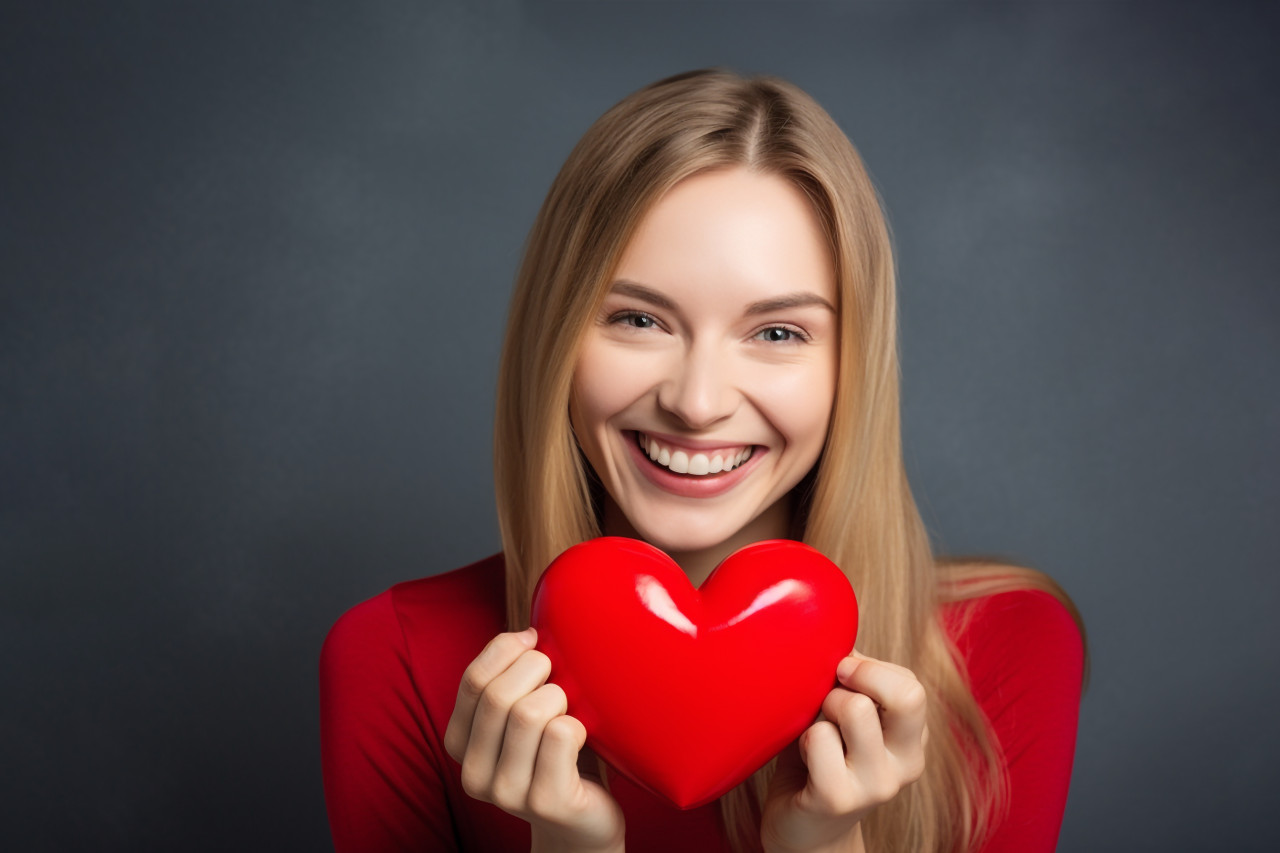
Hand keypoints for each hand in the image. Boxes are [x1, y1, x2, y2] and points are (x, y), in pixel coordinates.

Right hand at [444, 628, 624, 852]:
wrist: (582, 823)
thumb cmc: (556, 756)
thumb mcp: (521, 716)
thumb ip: (509, 681)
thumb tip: (528, 633)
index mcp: (459, 744)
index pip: (473, 679)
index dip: (507, 649)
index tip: (534, 640)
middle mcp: (473, 773)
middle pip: (498, 695)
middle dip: (538, 668)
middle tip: (560, 675)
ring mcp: (508, 793)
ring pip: (530, 713)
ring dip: (560, 697)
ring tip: (570, 710)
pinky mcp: (546, 802)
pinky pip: (562, 735)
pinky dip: (579, 724)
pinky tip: (581, 739)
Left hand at [760, 651, 927, 852]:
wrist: (803, 832)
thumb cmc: (818, 760)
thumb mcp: (842, 716)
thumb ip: (850, 682)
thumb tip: (834, 635)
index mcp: (912, 738)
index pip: (909, 682)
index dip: (867, 668)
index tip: (840, 676)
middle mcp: (906, 763)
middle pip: (907, 694)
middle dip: (859, 676)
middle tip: (829, 691)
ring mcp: (876, 784)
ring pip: (856, 708)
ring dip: (822, 707)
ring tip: (814, 728)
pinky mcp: (838, 799)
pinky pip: (819, 739)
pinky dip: (803, 737)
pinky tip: (803, 756)